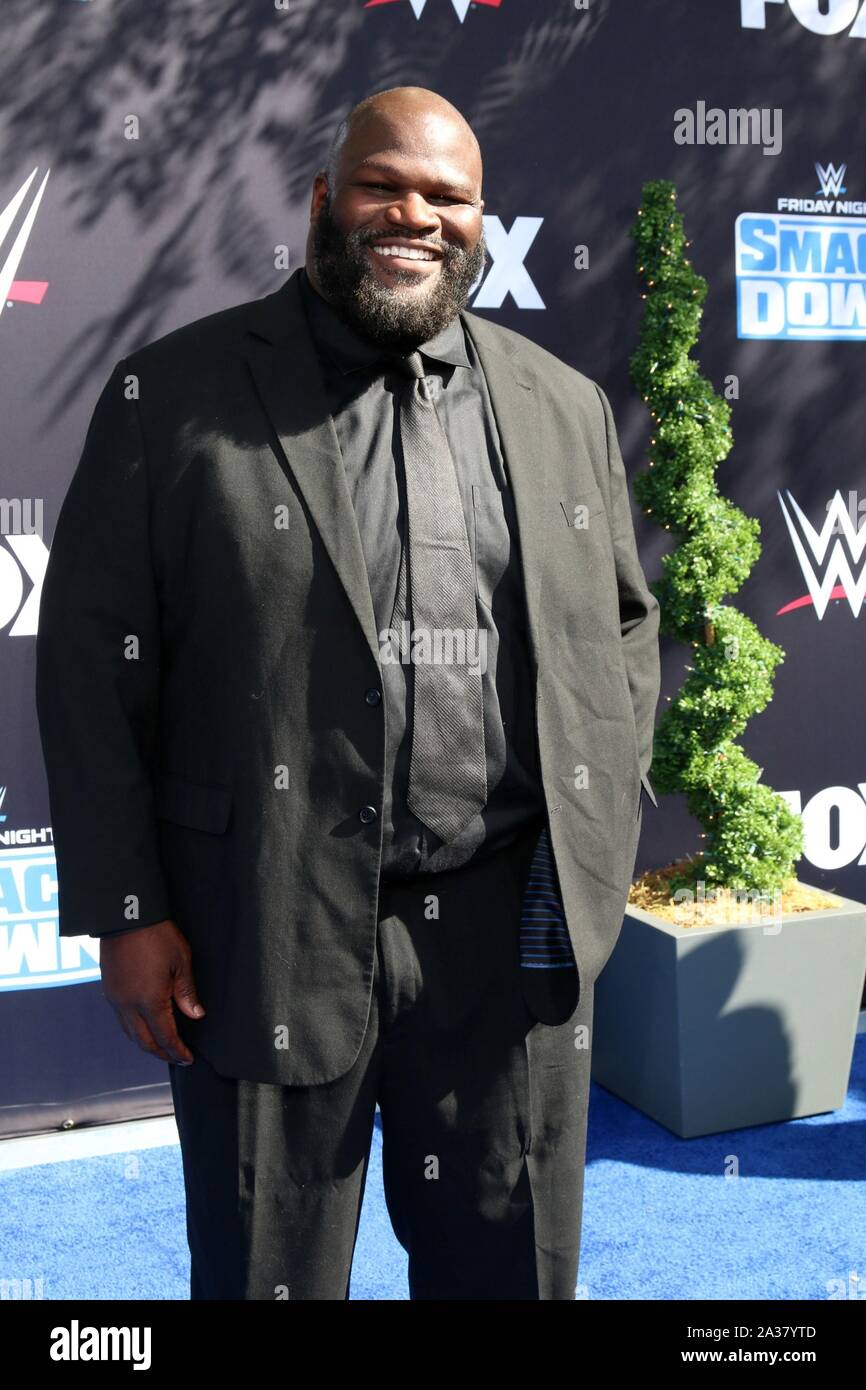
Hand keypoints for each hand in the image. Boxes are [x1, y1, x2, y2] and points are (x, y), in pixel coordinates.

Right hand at [99, 918, 204, 1065]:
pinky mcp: (108, 989)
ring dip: (146, 1042)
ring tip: (162, 1045)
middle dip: (161, 1053)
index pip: (165, 1036)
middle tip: (177, 1058)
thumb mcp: (181, 962)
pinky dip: (134, 1029)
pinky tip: (144, 1025)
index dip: (177, 1051)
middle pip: (144, 1041)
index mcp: (149, 1001)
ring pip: (129, 1032)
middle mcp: (128, 1005)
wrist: (126, 916)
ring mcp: (115, 998)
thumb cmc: (158, 936)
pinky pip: (121, 1019)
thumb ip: (187, 993)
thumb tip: (195, 1015)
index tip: (187, 1059)